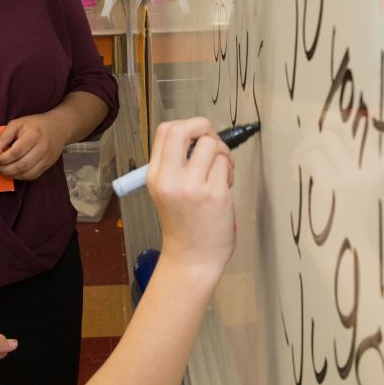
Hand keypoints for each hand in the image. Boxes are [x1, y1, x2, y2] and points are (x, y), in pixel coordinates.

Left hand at [0, 113, 67, 180]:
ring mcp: (47, 158)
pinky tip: (14, 172)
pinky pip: (33, 176)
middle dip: (6, 169)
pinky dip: (21, 177)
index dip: (3, 159)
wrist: (58, 128)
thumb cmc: (34, 124)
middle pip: (22, 165)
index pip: (16, 152)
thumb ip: (4, 136)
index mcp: (33, 135)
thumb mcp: (17, 123)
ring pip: (27, 173)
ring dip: (12, 175)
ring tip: (3, 170)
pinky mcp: (48, 165)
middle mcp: (42, 148)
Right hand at [146, 118, 235, 281]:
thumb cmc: (183, 223)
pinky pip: (225, 164)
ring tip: (220, 171)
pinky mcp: (214, 195)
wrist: (191, 257)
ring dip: (221, 153)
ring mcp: (192, 187)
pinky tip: (224, 186)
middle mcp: (169, 178)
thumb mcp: (165, 190)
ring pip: (212, 145)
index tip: (196, 138)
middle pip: (184, 129)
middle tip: (210, 142)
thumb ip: (175, 163)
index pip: (165, 131)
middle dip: (203, 127)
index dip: (186, 126)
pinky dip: (228, 170)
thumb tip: (199, 137)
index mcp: (155, 175)